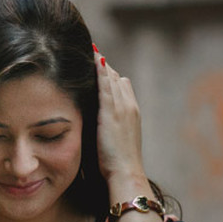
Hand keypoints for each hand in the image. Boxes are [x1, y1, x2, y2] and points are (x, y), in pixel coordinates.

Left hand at [95, 50, 146, 185]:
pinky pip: (105, 85)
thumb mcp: (117, 138)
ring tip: (89, 49)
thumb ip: (110, 124)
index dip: (110, 74)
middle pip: (117, 78)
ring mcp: (121, 107)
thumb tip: (98, 119)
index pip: (122, 84)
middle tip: (90, 51)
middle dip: (104, 66)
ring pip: (112, 78)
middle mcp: (129, 105)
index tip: (98, 63)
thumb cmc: (118, 162)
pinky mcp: (110, 112)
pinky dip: (100, 70)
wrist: (126, 172)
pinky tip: (94, 58)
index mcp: (132, 111)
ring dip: (101, 63)